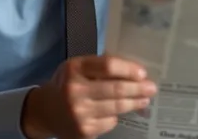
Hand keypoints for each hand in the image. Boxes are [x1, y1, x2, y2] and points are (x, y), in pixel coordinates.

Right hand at [21, 54, 156, 138]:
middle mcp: (74, 90)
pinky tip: (118, 112)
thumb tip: (135, 71)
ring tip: (144, 100)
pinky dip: (116, 116)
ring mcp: (79, 113)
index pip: (108, 66)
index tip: (142, 73)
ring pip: (117, 107)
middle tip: (152, 88)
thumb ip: (102, 66)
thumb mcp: (79, 68)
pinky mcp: (84, 131)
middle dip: (138, 89)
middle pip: (116, 88)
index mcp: (74, 68)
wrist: (45, 112)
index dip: (129, 69)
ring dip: (135, 103)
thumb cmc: (68, 84)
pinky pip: (111, 122)